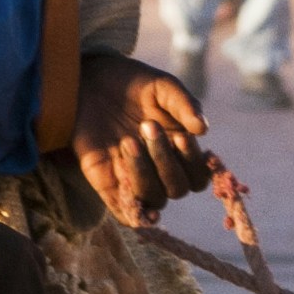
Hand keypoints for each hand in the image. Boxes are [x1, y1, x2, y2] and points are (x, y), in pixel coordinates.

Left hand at [69, 53, 215, 225]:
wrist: (90, 79)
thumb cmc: (131, 83)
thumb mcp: (162, 86)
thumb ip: (184, 104)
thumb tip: (203, 129)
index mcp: (179, 150)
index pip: (198, 175)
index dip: (193, 162)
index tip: (180, 135)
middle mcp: (160, 169)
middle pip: (177, 188)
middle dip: (164, 159)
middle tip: (147, 125)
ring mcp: (134, 178)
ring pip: (154, 198)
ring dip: (144, 173)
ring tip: (128, 140)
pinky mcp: (107, 183)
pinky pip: (124, 211)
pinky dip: (133, 214)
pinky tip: (138, 205)